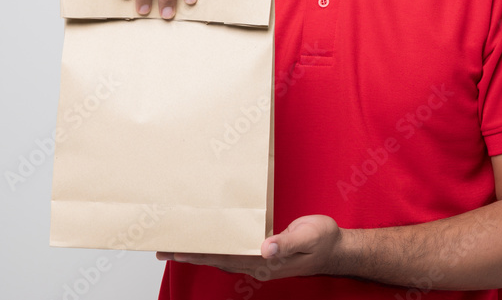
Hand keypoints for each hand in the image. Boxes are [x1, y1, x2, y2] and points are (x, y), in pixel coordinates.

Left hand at [156, 215, 344, 279]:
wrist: (337, 249)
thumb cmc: (323, 240)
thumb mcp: (308, 236)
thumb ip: (286, 242)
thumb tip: (264, 247)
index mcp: (265, 261)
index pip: (224, 258)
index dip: (199, 254)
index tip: (176, 251)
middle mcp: (258, 264)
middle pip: (217, 259)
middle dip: (190, 255)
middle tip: (163, 249)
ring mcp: (260, 261)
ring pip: (222, 257)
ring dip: (200, 252)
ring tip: (177, 246)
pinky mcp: (263, 254)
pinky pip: (233, 252)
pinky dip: (217, 247)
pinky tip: (209, 241)